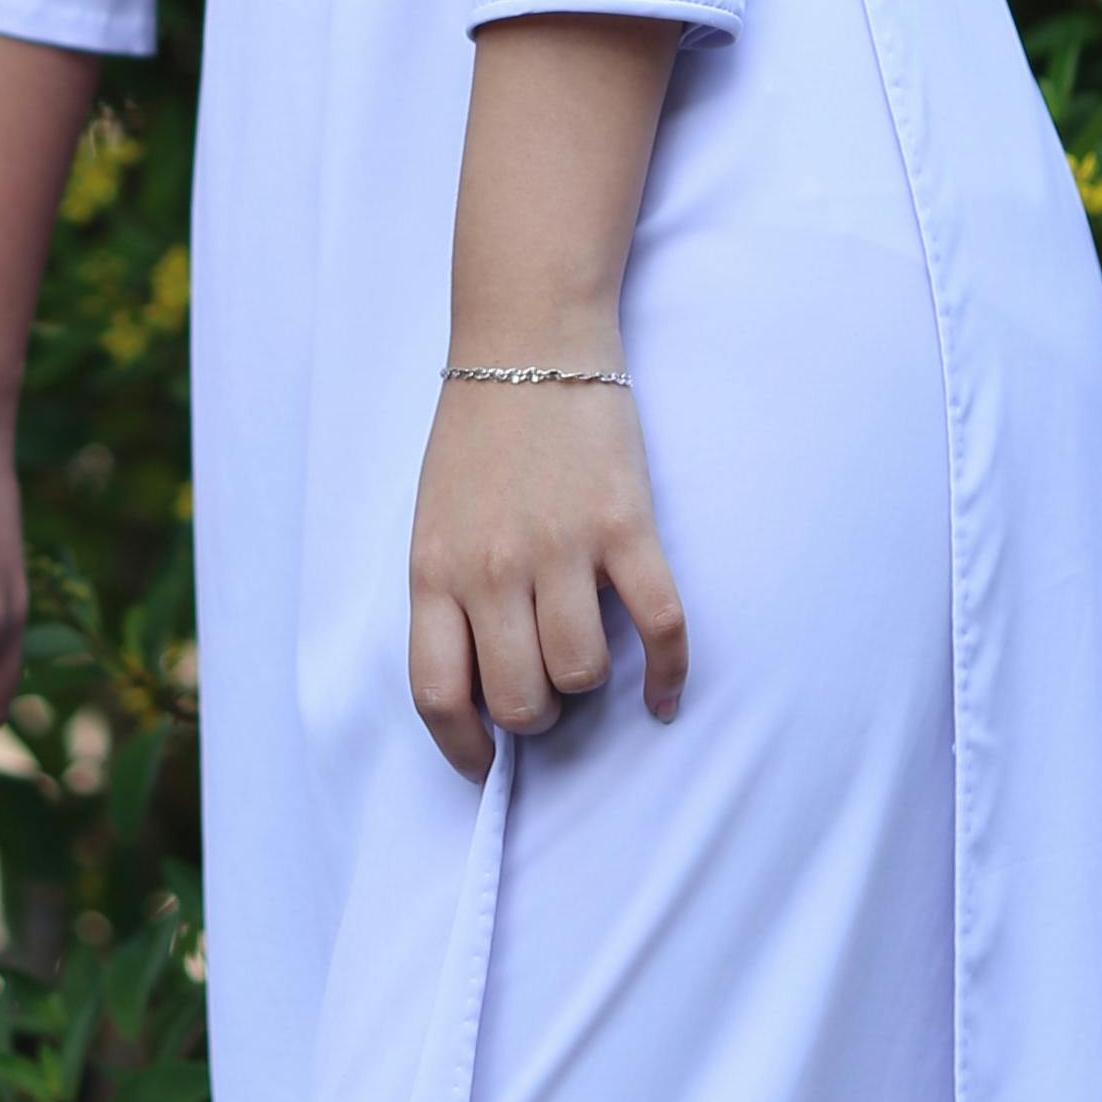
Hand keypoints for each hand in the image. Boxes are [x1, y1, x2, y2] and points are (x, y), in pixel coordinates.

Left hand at [407, 365, 687, 784]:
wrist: (530, 338)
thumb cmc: (478, 432)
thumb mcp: (433, 516)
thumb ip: (449, 591)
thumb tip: (479, 676)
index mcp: (434, 568)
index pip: (437, 693)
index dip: (462, 747)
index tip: (483, 762)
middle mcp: (492, 569)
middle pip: (518, 699)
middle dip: (536, 715)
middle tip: (546, 689)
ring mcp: (561, 548)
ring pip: (581, 674)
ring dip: (588, 682)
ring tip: (589, 653)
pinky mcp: (625, 527)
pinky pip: (658, 627)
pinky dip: (667, 674)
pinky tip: (662, 694)